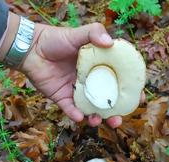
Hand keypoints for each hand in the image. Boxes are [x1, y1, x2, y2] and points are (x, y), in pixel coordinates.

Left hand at [21, 23, 140, 127]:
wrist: (31, 48)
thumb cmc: (55, 39)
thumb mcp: (77, 34)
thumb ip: (94, 33)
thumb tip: (111, 42)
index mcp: (97, 68)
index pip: (117, 81)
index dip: (128, 90)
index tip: (137, 98)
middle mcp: (89, 82)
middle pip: (105, 100)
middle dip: (113, 113)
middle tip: (118, 120)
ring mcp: (75, 91)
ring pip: (90, 109)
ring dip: (96, 118)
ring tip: (98, 121)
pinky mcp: (61, 98)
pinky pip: (70, 109)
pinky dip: (75, 115)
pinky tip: (80, 117)